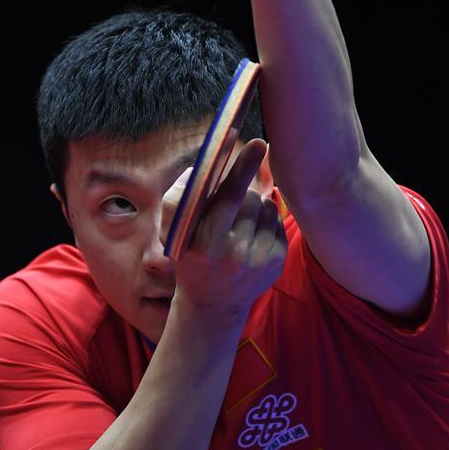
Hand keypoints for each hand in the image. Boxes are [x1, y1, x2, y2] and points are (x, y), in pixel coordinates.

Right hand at [161, 139, 287, 329]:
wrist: (213, 305)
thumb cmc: (188, 256)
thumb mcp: (172, 232)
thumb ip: (179, 197)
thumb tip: (202, 167)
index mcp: (204, 244)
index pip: (229, 197)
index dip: (243, 167)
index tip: (259, 144)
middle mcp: (234, 254)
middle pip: (248, 197)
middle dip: (241, 189)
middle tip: (236, 190)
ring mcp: (258, 260)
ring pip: (265, 206)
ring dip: (252, 205)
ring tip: (237, 223)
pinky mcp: (276, 263)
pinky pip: (276, 221)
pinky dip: (264, 220)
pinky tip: (249, 235)